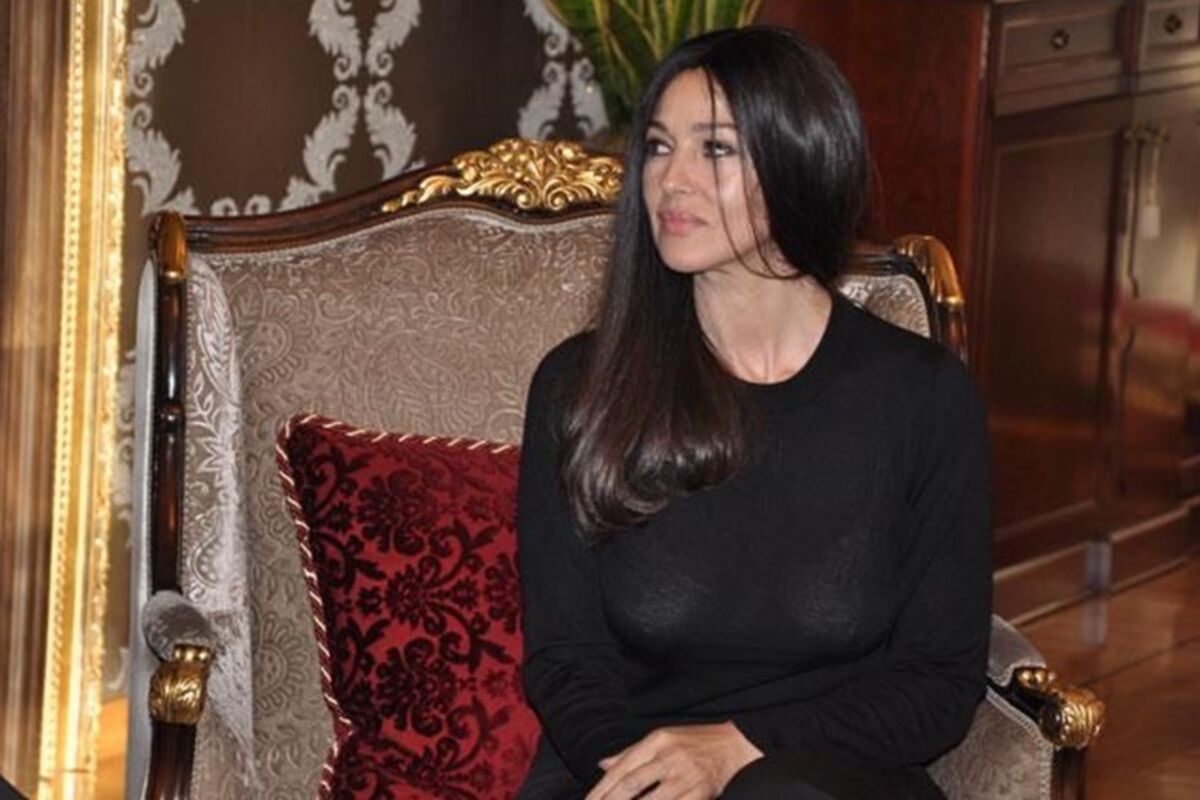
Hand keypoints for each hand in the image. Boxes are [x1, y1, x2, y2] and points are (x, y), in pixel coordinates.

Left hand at [584, 722, 762, 799]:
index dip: (600, 790)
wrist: (735, 747)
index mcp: (656, 741)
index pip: (621, 768)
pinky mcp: (699, 793)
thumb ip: (631, 753)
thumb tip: (603, 764)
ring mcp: (685, 776)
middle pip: (630, 785)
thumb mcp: (663, 739)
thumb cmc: (695, 743)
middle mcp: (669, 756)